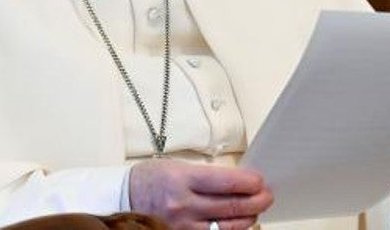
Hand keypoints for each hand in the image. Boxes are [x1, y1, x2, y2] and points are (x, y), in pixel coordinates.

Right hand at [128, 158, 272, 229]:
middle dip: (257, 200)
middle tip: (266, 195)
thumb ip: (206, 174)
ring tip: (254, 210)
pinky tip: (237, 225)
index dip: (250, 183)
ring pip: (228, 227)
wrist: (123, 198)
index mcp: (181, 179)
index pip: (227, 182)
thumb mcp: (176, 166)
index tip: (260, 180)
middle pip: (232, 206)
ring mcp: (183, 226)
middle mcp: (183, 204)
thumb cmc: (149, 179)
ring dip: (248, 218)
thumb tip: (237, 179)